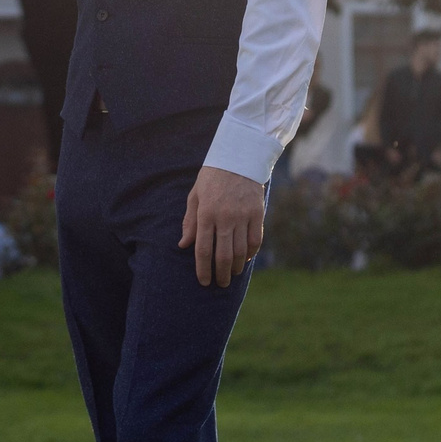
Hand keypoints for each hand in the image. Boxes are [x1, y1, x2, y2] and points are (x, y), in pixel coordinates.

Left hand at [179, 165, 263, 287]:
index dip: (203, 269)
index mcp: (206, 213)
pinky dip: (251, 253)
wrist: (238, 157)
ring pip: (241, 251)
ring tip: (232, 274)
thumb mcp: (195, 196)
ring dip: (237, 267)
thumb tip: (183, 245)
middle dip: (221, 273)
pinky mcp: (257, 213)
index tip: (204, 281)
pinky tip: (246, 259)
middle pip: (223, 255)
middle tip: (220, 283)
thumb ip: (189, 221)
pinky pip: (255, 240)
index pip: (203, 249)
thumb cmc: (212, 178)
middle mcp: (224, 217)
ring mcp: (243, 216)